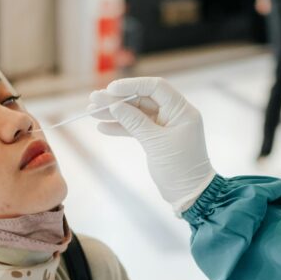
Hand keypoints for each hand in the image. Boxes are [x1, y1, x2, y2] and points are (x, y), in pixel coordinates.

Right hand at [89, 77, 215, 213]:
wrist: (189, 194)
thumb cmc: (180, 167)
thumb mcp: (155, 143)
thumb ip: (135, 122)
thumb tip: (115, 105)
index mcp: (181, 110)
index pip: (156, 87)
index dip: (132, 85)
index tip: (110, 89)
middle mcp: (174, 114)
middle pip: (142, 99)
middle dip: (117, 100)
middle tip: (93, 99)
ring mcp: (164, 127)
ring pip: (136, 114)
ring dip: (114, 113)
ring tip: (92, 111)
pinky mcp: (156, 139)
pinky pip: (136, 128)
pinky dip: (120, 127)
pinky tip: (103, 127)